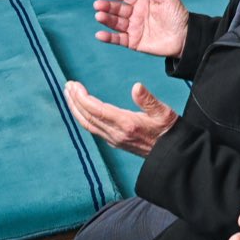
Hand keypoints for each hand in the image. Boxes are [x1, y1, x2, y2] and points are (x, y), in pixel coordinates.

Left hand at [63, 80, 177, 156]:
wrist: (171, 155)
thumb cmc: (170, 131)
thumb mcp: (164, 113)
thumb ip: (149, 100)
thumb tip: (136, 86)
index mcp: (127, 124)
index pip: (96, 110)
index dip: (82, 98)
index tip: (74, 85)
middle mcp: (116, 134)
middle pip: (87, 117)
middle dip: (75, 101)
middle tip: (67, 86)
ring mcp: (114, 139)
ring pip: (87, 124)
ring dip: (76, 109)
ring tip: (69, 95)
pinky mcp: (115, 142)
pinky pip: (93, 129)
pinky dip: (83, 117)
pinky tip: (81, 110)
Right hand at [93, 0, 189, 57]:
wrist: (185, 37)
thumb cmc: (179, 16)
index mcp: (142, 1)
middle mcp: (135, 13)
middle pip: (117, 8)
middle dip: (107, 6)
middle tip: (98, 4)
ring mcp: (134, 28)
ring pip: (115, 22)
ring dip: (106, 19)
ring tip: (99, 16)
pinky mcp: (133, 42)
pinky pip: (118, 39)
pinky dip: (108, 38)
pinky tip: (100, 34)